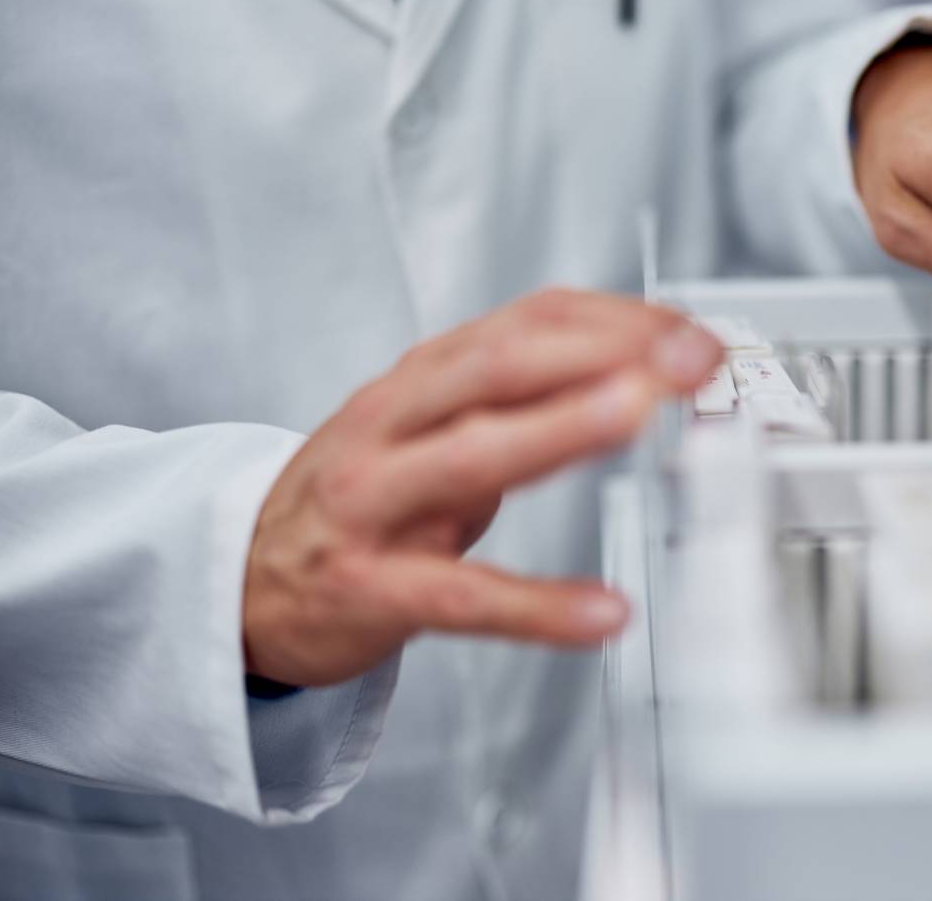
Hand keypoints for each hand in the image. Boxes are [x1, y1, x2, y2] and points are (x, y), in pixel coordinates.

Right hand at [242, 289, 722, 687]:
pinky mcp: (370, 588)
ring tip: (638, 415)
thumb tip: (641, 374)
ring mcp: (374, 504)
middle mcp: (394, 425)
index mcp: (423, 380)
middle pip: (500, 367)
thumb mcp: (430, 427)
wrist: (241, 578)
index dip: (615, 319)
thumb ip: (520, 399)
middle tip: (691, 358)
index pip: (527, 323)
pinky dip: (536, 605)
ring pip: (471, 454)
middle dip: (603, 352)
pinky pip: (462, 596)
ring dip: (560, 427)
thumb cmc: (362, 496)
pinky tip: (600, 612)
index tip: (690, 331)